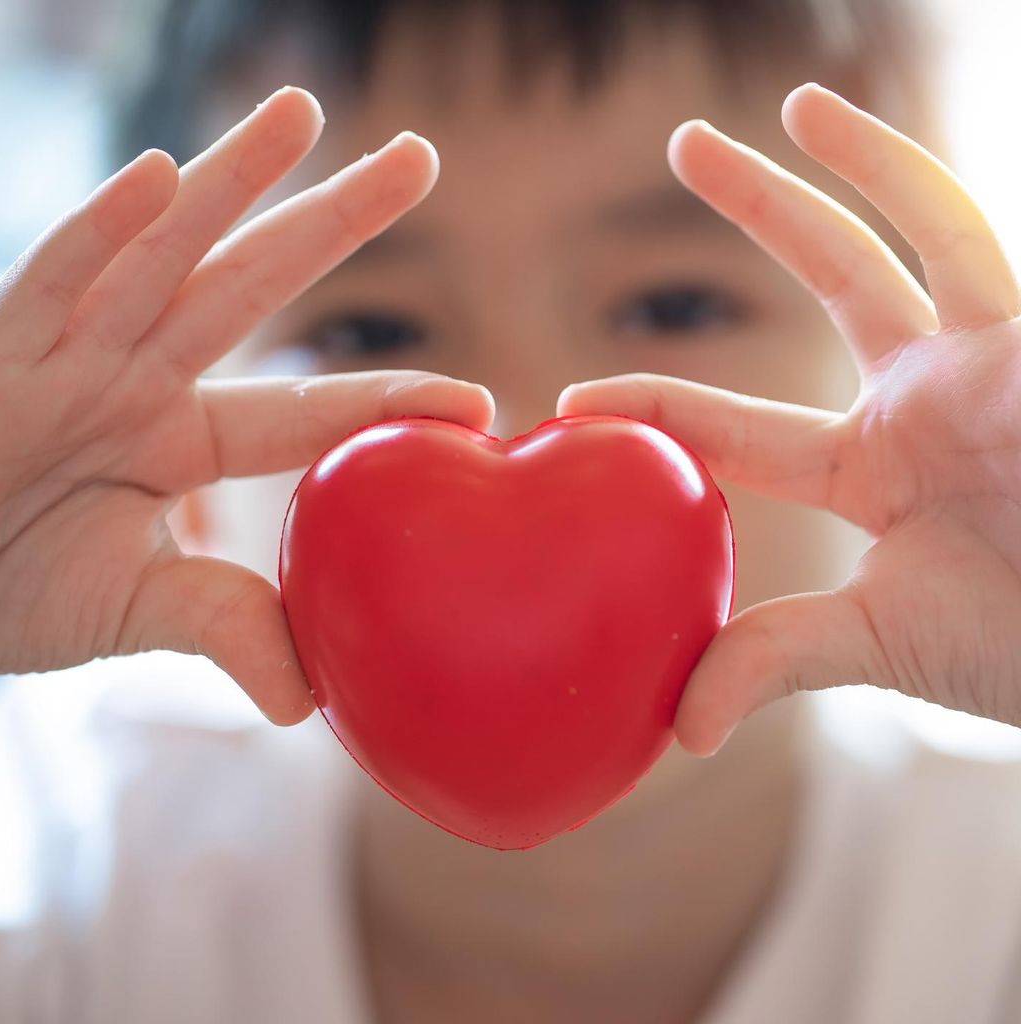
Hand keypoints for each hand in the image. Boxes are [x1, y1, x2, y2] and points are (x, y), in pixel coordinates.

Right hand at [0, 87, 492, 724]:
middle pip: (255, 284)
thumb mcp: (132, 610)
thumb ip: (220, 626)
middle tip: (422, 157)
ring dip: (232, 181)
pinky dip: (102, 232)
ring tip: (305, 112)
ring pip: (164, 254)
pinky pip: (50, 279)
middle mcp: (140, 376)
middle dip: (336, 221)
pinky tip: (163, 175)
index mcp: (182, 439)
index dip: (391, 399)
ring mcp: (72, 353)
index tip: (479, 400)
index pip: (309, 412)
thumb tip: (313, 703)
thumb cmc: (7, 590)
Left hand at [557, 82, 1020, 755]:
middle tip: (680, 146)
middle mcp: (922, 399)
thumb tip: (675, 731)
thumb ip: (777, 659)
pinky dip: (904, 177)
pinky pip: (960, 234)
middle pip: (825, 281)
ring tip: (790, 97)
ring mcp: (983, 360)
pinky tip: (834, 117)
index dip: (653, 405)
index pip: (733, 424)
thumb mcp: (882, 642)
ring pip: (906, 233)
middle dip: (759, 213)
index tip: (567, 401)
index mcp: (872, 470)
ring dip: (848, 164)